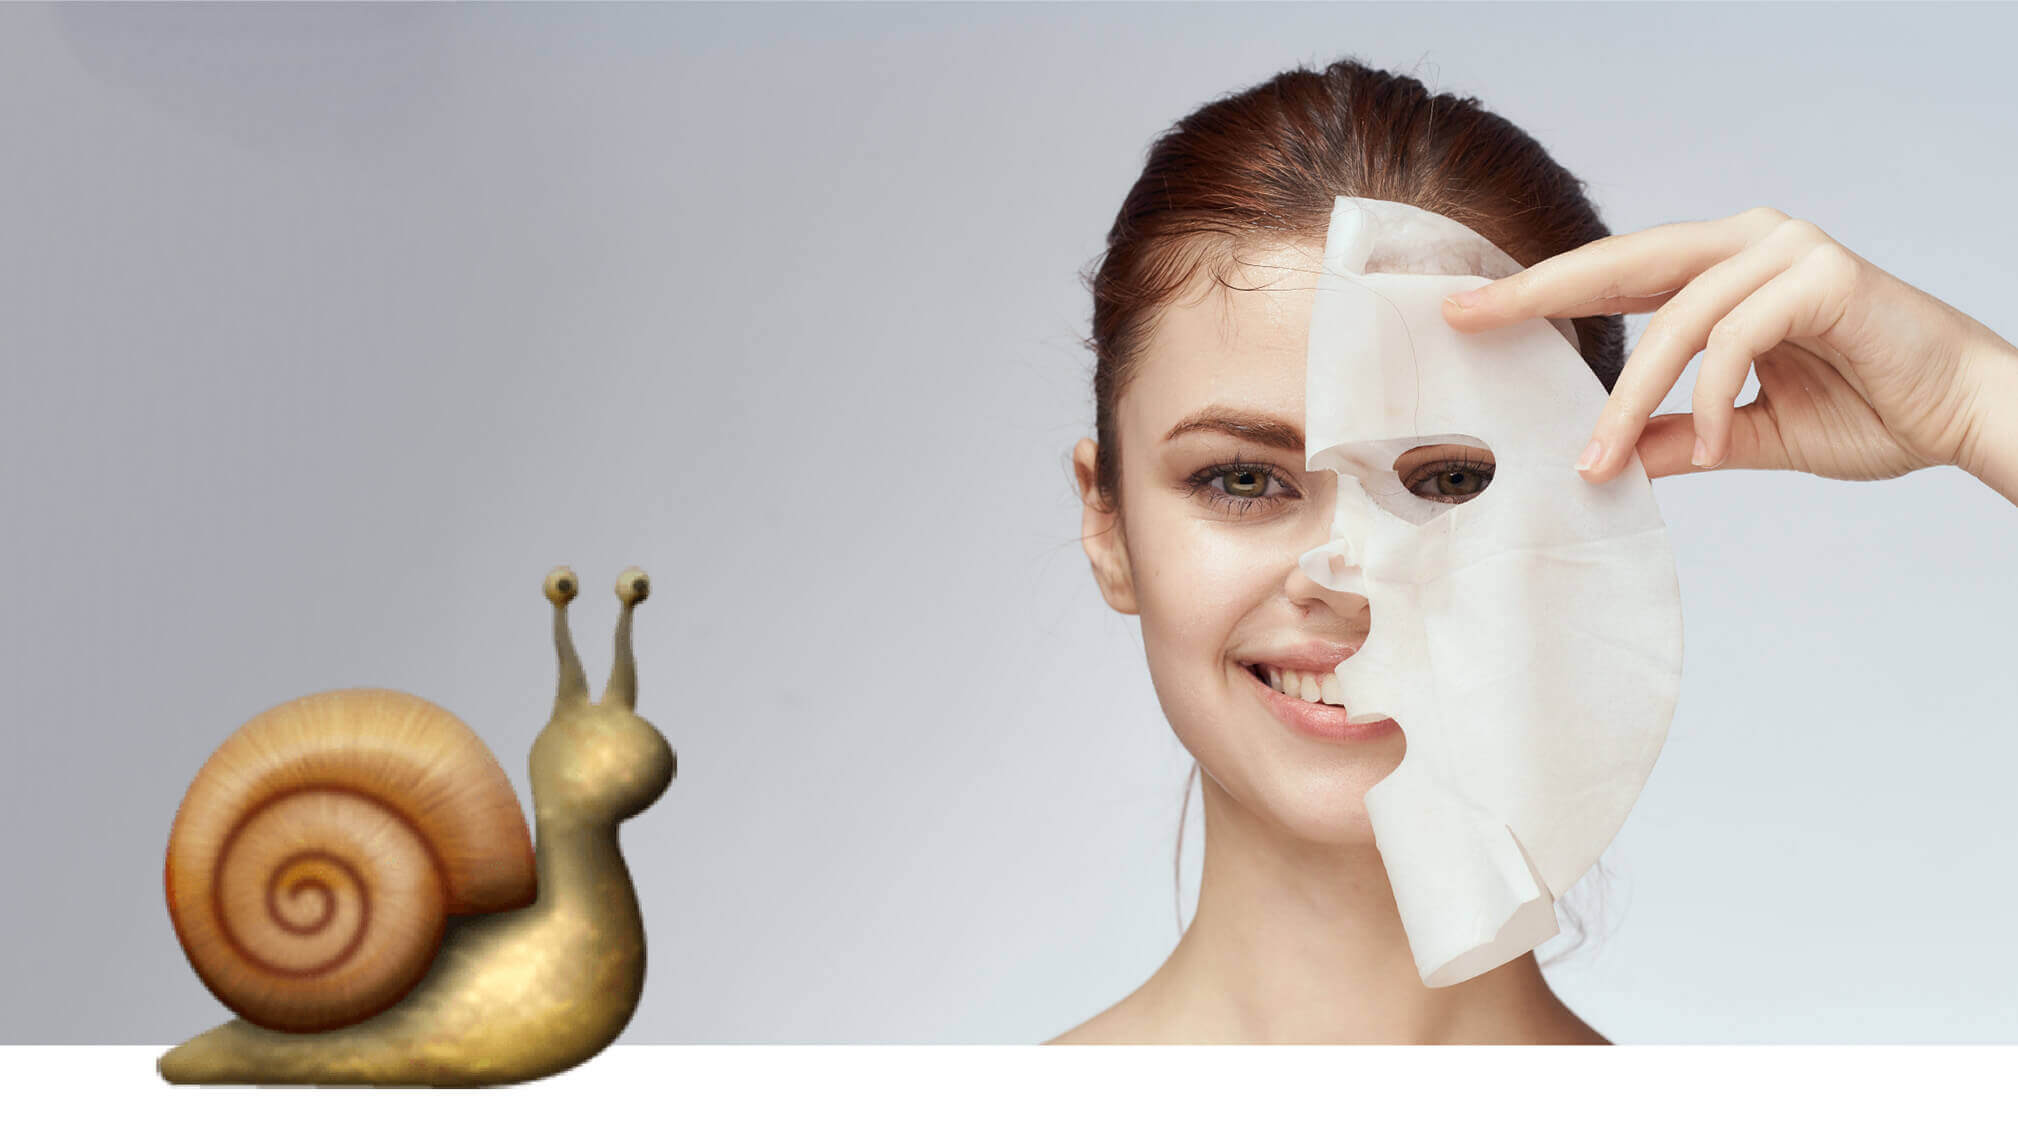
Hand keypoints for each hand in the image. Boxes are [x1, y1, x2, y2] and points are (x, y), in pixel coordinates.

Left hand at [1439, 207, 2015, 493]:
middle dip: (1540, 292)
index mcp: (1725, 267)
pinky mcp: (1822, 276)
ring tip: (1596, 460)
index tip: (1469, 311)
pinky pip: (1735, 336)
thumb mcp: (1747, 433)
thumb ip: (1680, 437)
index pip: (1614, 273)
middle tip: (1471, 316)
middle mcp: (1748, 241)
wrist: (1964, 415)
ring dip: (1629, 396)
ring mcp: (1787, 248)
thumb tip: (1608, 459)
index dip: (1541, 290)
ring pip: (1674, 317)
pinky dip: (1713, 395)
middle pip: (1620, 262)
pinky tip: (1712, 439)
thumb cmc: (1871, 410)